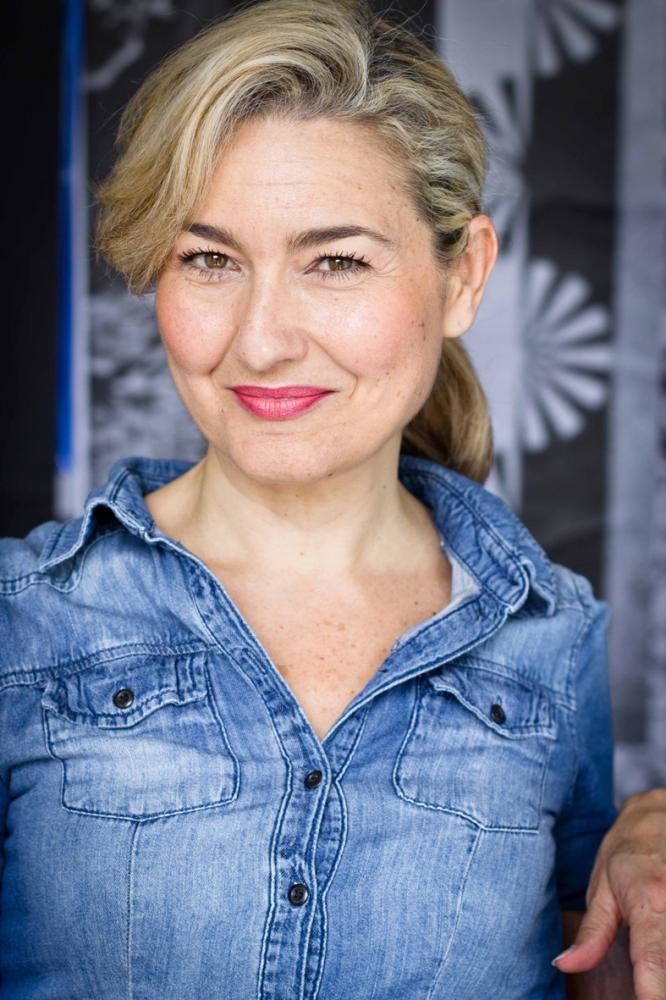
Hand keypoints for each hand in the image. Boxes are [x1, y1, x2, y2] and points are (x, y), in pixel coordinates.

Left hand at [554, 788, 665, 999]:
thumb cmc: (629, 852)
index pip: (654, 957)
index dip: (653, 991)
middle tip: (639, 985)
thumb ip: (591, 934)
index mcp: (651, 901)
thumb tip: (565, 965)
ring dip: (662, 966)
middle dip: (658, 981)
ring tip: (647, 968)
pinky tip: (658, 954)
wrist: (662, 817)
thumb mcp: (603, 888)